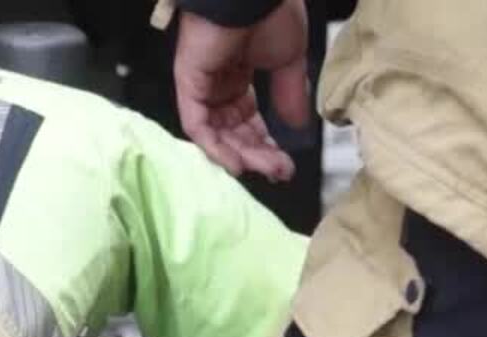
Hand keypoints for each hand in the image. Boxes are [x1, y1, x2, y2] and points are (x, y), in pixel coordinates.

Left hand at [172, 3, 311, 179]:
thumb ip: (289, 94)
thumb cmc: (272, 13)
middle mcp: (218, 82)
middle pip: (233, 131)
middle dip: (257, 154)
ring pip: (216, 133)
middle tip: (279, 171)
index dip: (266, 142)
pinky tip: (238, 164)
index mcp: (240, 72)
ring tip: (264, 170)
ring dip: (241, 155)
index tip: (286, 162)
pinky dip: (216, 148)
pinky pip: (198, 125)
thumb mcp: (289, 60)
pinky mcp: (188, 84)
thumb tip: (298, 125)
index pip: (248, 120)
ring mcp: (201, 84)